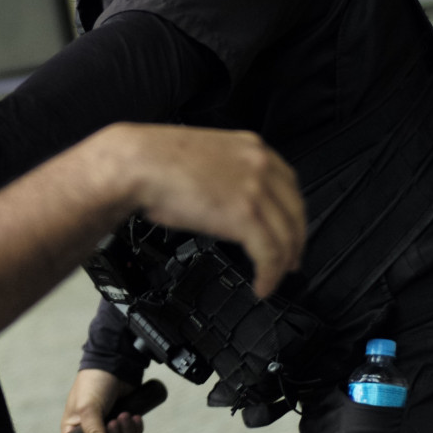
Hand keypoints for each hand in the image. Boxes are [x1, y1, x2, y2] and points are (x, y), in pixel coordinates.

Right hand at [61, 368, 144, 432]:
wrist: (115, 364)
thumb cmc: (94, 384)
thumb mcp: (89, 408)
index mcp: (73, 431)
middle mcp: (89, 432)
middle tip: (115, 421)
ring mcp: (107, 428)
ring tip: (125, 415)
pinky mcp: (123, 421)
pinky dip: (135, 429)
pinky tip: (135, 416)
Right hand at [94, 124, 304, 296]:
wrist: (137, 163)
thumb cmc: (156, 162)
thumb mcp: (205, 157)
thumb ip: (227, 175)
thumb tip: (230, 204)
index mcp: (251, 147)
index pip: (289, 185)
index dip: (293, 214)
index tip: (290, 231)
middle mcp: (260, 165)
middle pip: (295, 212)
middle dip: (295, 242)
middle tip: (290, 262)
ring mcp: (255, 189)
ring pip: (286, 236)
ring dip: (282, 265)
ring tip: (272, 280)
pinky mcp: (245, 215)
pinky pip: (269, 253)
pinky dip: (270, 275)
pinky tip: (262, 285)